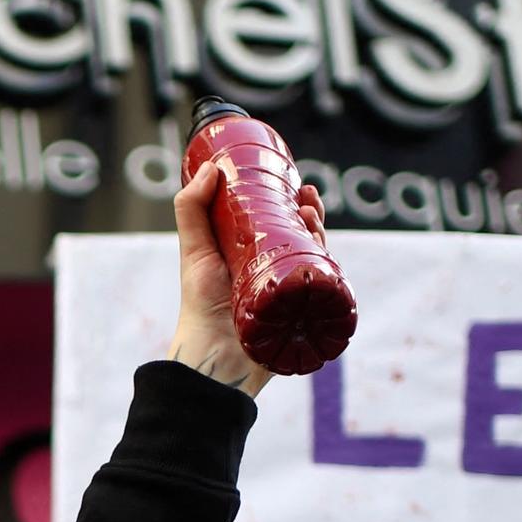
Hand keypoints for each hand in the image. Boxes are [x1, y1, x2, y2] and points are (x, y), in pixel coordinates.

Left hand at [166, 163, 325, 398]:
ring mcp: (294, 295)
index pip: (282, 225)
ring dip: (321, 233)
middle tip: (307, 197)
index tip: (296, 183)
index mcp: (255, 258)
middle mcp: (278, 275)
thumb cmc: (199, 306)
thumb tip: (210, 167)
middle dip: (312, 214)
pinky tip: (325, 250)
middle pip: (305, 238)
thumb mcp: (194, 251)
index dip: (293, 203)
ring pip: (317, 258)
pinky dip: (330, 267)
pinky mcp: (306, 315)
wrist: (212, 354)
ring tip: (310, 216)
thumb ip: (192, 210)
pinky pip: (326, 289)